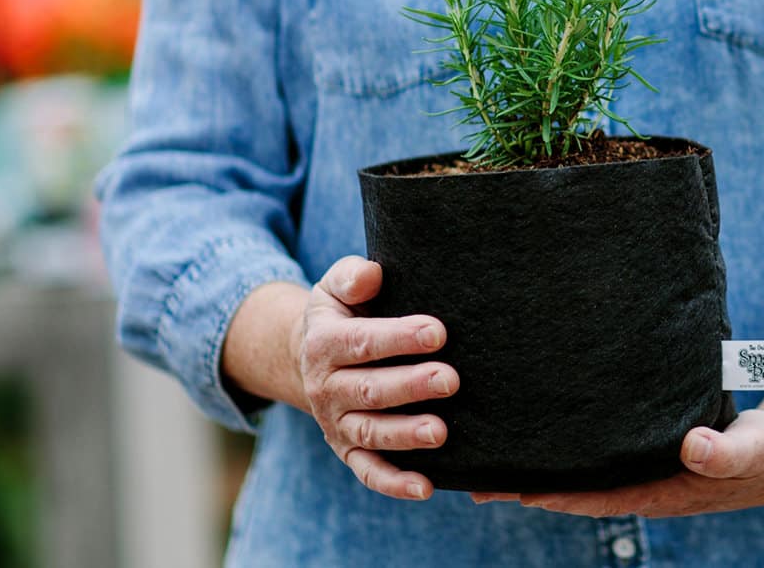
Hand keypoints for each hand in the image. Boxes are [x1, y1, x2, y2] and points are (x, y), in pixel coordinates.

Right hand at [294, 256, 459, 500]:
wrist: (313, 356)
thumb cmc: (342, 314)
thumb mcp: (335, 286)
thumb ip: (351, 276)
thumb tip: (371, 275)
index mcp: (324, 344)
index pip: (361, 342)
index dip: (398, 338)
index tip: (438, 332)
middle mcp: (326, 388)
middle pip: (369, 390)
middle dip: (410, 386)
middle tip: (451, 379)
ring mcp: (336, 424)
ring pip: (370, 432)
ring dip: (405, 435)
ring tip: (441, 432)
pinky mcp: (348, 451)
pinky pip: (368, 471)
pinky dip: (394, 483)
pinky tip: (427, 488)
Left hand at [472, 369, 763, 517]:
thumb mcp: (756, 448)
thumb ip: (727, 450)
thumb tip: (691, 447)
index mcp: (664, 491)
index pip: (598, 496)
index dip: (555, 493)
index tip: (512, 488)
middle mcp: (643, 486)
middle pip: (575, 489)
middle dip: (527, 485)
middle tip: (474, 476)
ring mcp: (641, 472)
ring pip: (580, 472)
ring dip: (538, 466)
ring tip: (490, 454)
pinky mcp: (642, 450)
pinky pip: (595, 454)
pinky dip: (564, 447)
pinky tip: (538, 431)